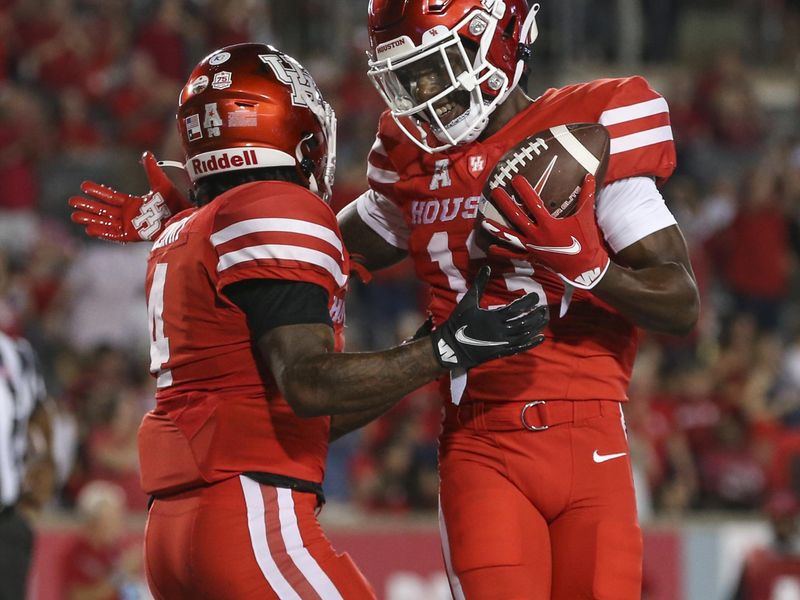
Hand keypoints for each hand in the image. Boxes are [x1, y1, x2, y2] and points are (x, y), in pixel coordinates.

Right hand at [69, 151, 190, 241]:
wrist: (184, 216)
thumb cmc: (174, 202)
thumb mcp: (160, 183)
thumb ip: (151, 170)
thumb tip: (146, 153)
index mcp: (133, 203)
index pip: (111, 197)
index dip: (97, 191)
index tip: (83, 185)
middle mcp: (129, 215)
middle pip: (104, 210)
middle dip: (88, 206)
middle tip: (72, 202)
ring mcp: (130, 226)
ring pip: (106, 222)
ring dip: (91, 219)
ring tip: (75, 216)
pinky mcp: (133, 235)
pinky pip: (115, 234)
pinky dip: (103, 232)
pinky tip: (89, 230)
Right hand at [431, 266, 547, 369]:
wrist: (451, 346)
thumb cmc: (459, 322)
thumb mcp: (468, 301)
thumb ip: (479, 284)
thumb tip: (487, 267)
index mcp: (492, 317)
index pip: (515, 308)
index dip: (528, 302)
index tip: (536, 296)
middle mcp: (499, 330)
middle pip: (523, 323)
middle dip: (536, 315)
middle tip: (545, 308)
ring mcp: (501, 342)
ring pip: (524, 335)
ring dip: (536, 327)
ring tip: (544, 319)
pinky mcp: (501, 352)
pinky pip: (519, 348)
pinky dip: (531, 343)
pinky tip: (541, 338)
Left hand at [483, 174, 609, 288]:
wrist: (584, 267)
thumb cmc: (586, 241)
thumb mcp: (586, 217)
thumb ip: (587, 195)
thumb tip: (590, 175)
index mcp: (548, 224)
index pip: (533, 202)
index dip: (524, 190)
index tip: (515, 179)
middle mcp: (536, 235)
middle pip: (516, 217)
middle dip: (505, 204)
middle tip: (495, 192)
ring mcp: (532, 247)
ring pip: (511, 237)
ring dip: (497, 229)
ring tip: (484, 223)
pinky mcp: (532, 257)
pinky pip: (514, 255)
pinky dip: (502, 252)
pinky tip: (490, 248)